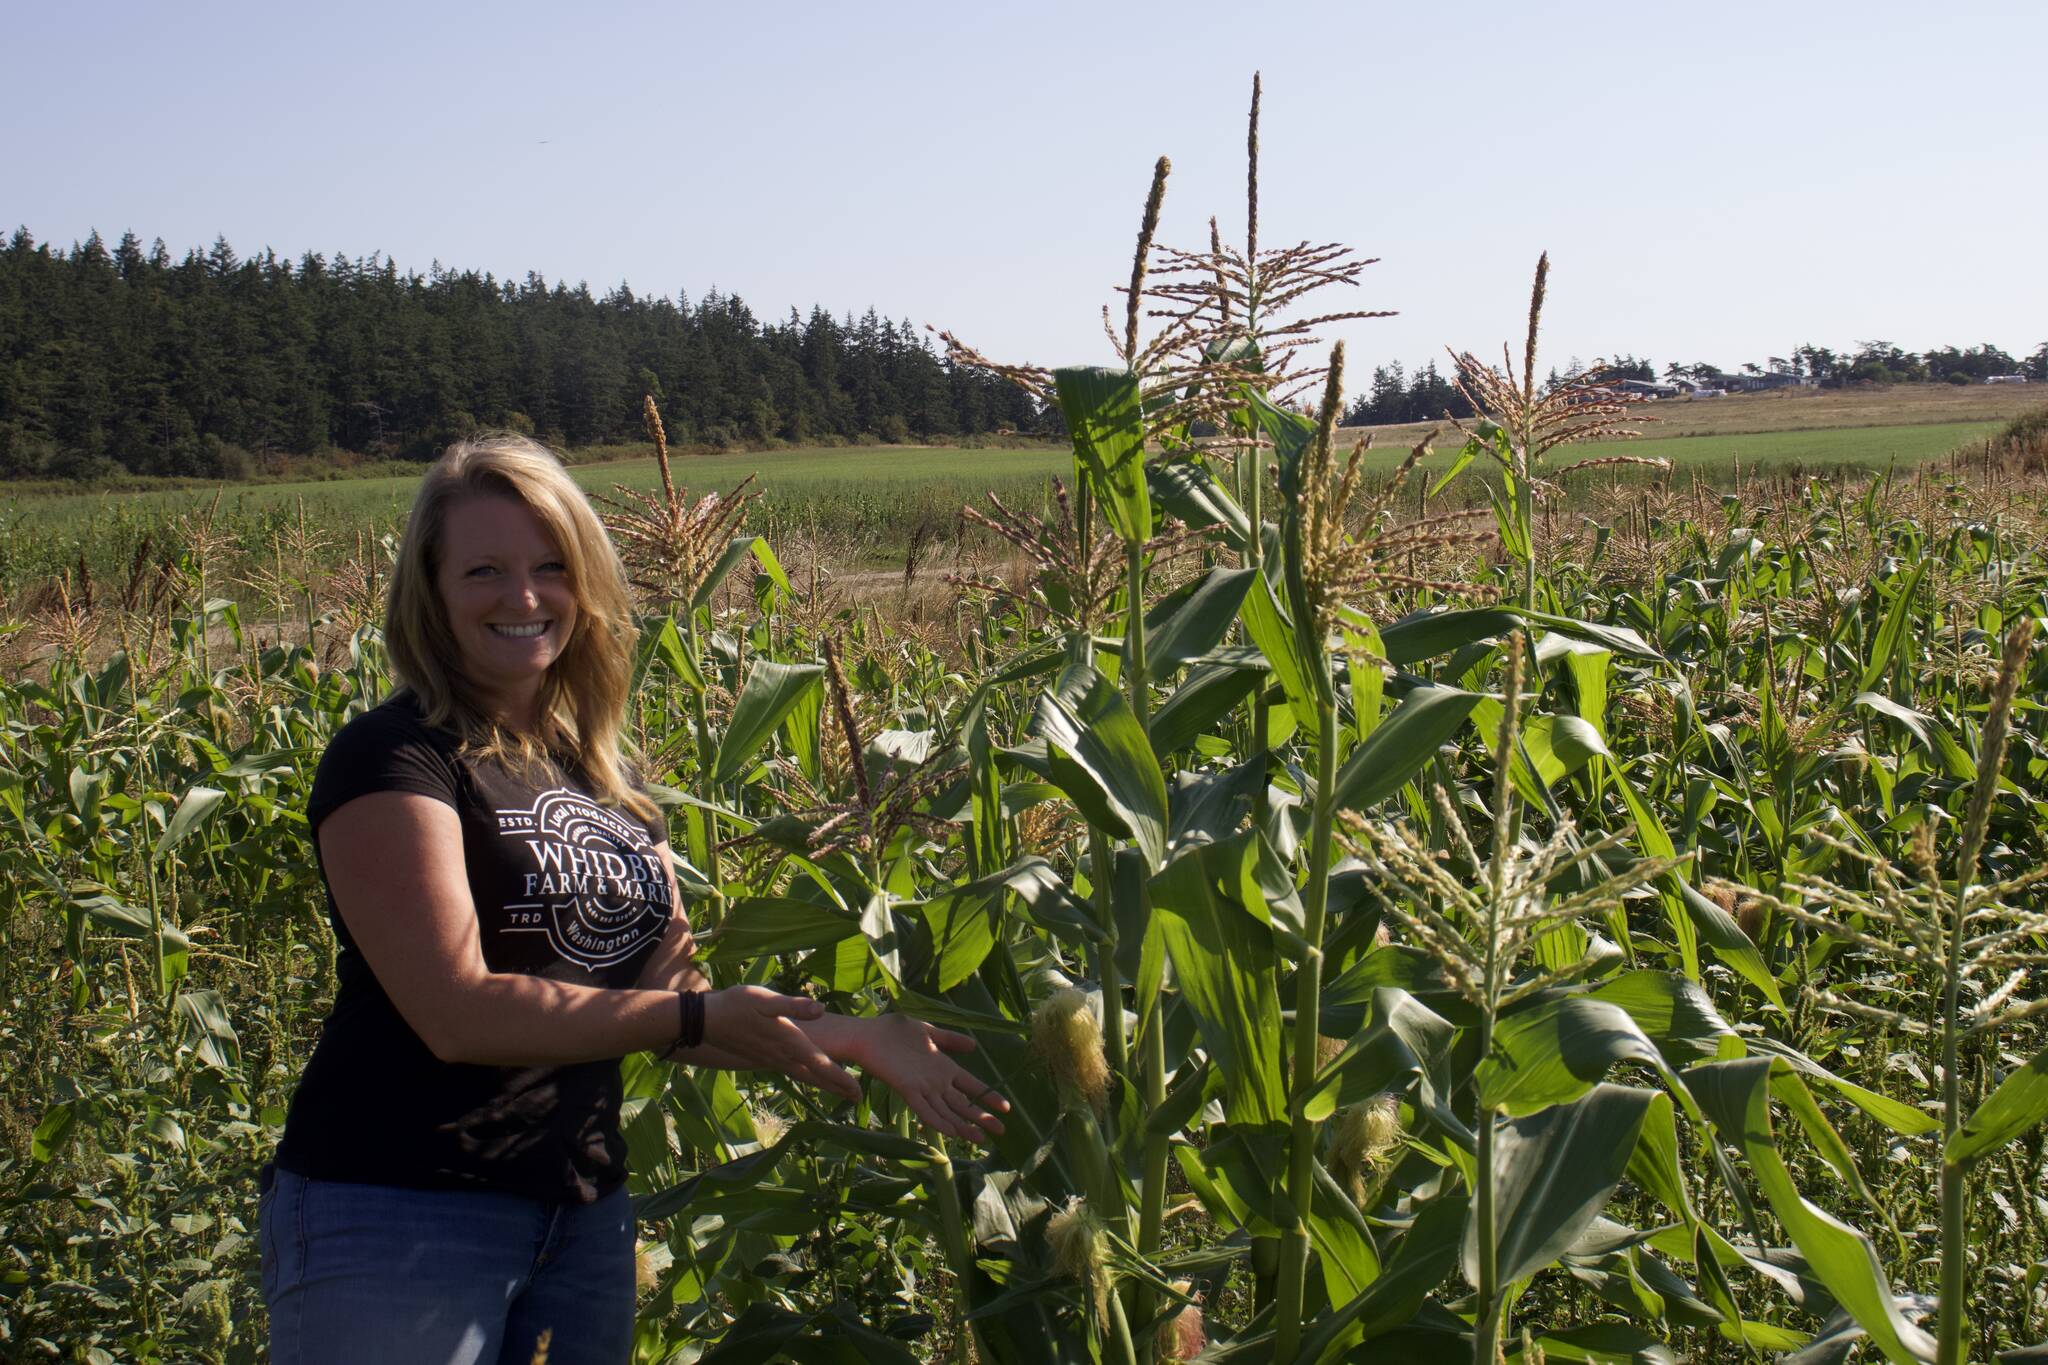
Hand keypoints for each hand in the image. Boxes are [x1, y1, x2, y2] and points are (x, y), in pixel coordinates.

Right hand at [700, 986, 860, 1101]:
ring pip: (802, 1075)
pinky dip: (805, 1076)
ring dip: (822, 1083)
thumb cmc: (735, 1006)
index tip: (858, 1092)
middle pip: (814, 1076)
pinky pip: (791, 1071)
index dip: (841, 1079)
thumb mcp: (765, 1000)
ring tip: (839, 1090)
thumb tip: (820, 1009)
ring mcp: (771, 1059)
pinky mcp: (762, 1057)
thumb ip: (793, 1006)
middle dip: (837, 1087)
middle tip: (857, 1099)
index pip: (820, 1065)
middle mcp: (781, 1056)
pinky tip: (806, 1073)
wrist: (704, 1021)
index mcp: (788, 1042)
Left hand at [858, 1014, 1009, 1144]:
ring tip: (980, 1138)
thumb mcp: (928, 1032)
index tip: (1007, 1107)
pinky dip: (938, 1121)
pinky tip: (952, 1131)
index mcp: (943, 1067)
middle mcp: (935, 1082)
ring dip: (963, 1126)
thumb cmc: (895, 1031)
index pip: (971, 1085)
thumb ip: (950, 1039)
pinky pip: (925, 1109)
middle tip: (1002, 1132)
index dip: (988, 1096)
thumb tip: (974, 1045)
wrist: (868, 1034)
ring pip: (947, 1112)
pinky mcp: (907, 1089)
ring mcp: (922, 1087)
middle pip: (963, 1104)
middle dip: (982, 1118)